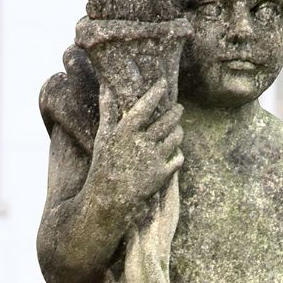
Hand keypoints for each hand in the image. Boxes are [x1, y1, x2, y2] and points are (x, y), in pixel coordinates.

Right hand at [88, 79, 182, 229]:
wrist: (108, 200)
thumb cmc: (103, 166)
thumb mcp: (103, 137)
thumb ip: (107, 111)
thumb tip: (106, 86)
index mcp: (126, 130)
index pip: (146, 105)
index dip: (156, 92)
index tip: (163, 83)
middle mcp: (142, 142)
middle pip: (167, 120)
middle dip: (175, 111)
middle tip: (178, 108)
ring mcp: (154, 159)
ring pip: (176, 137)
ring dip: (179, 130)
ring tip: (178, 127)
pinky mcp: (162, 175)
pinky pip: (178, 158)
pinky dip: (179, 153)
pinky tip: (176, 151)